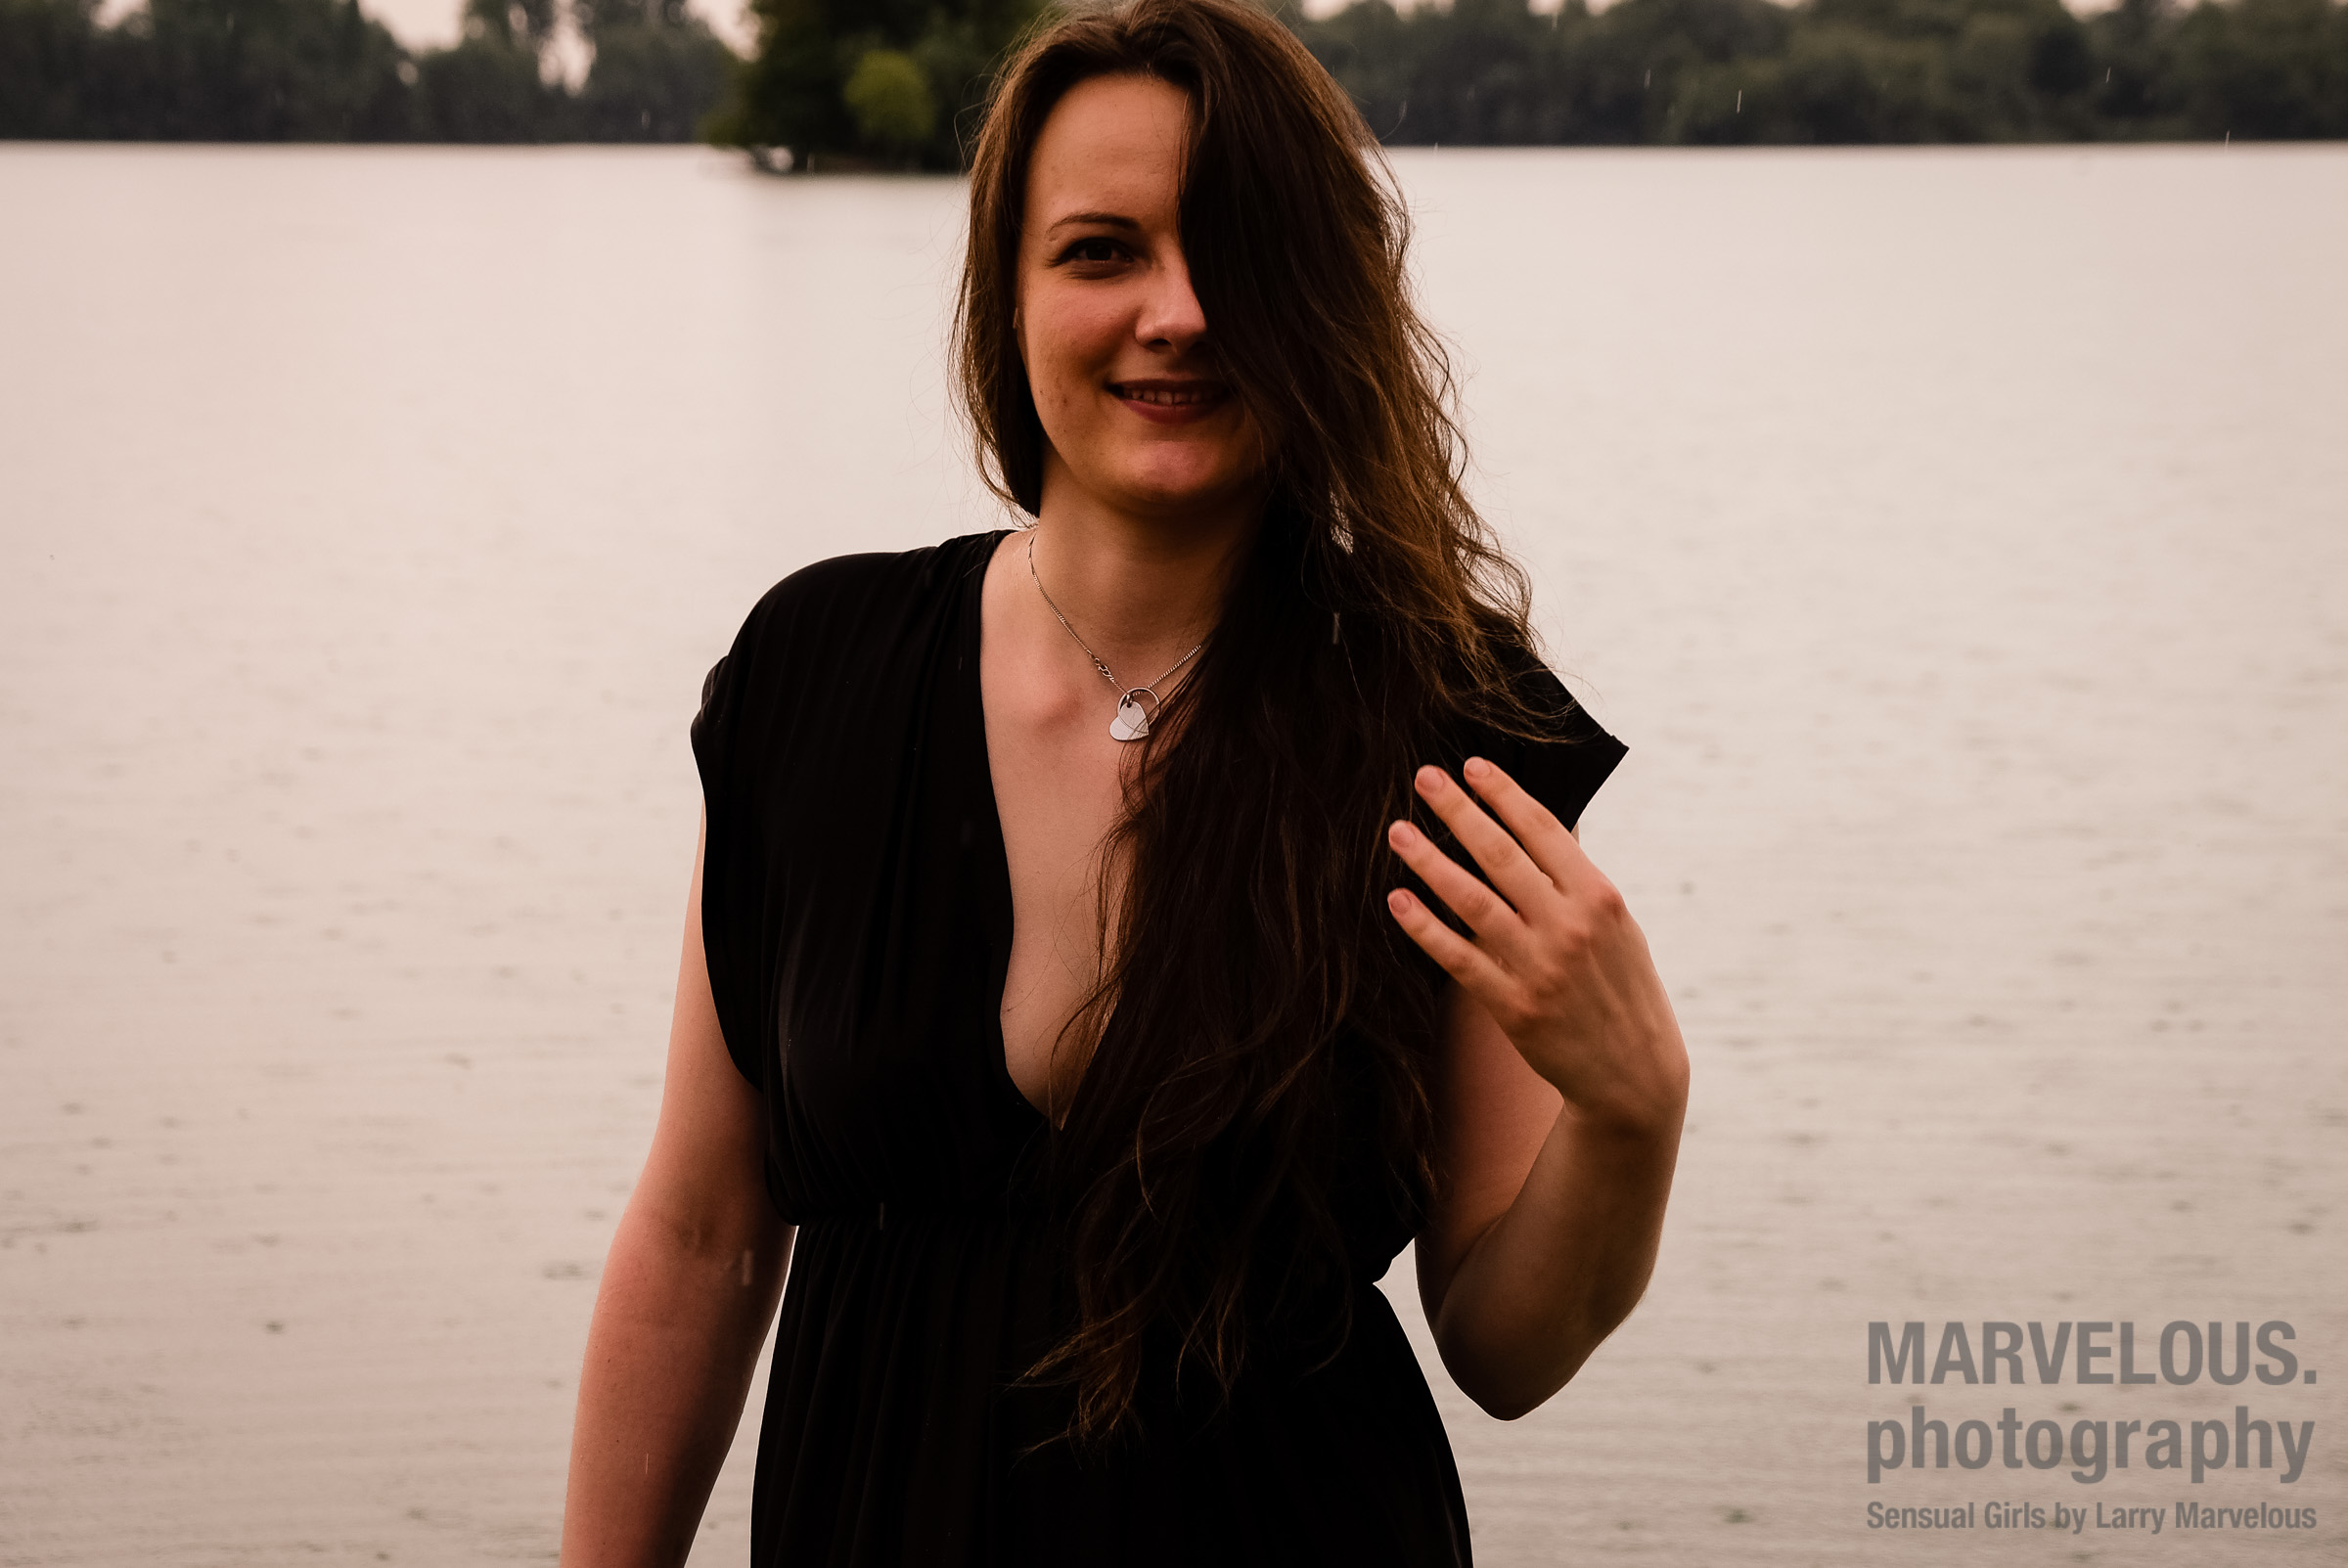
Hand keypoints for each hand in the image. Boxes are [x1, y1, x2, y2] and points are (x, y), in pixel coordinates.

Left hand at [1384, 759, 1686, 1138]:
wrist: (1633, 1072)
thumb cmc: (1621, 986)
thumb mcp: (1617, 925)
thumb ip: (1577, 878)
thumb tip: (1544, 822)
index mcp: (1599, 897)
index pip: (1545, 830)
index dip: (1505, 795)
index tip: (1472, 766)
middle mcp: (1569, 926)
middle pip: (1502, 855)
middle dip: (1458, 812)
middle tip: (1423, 778)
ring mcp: (1540, 966)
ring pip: (1472, 901)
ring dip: (1430, 863)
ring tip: (1398, 833)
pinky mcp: (1514, 1006)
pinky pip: (1459, 958)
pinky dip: (1425, 928)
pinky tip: (1399, 900)